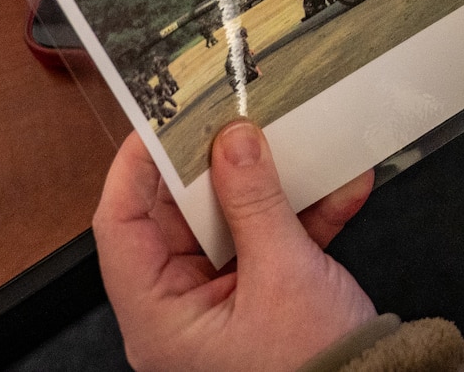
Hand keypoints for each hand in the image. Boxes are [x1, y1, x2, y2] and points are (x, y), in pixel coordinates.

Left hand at [94, 121, 377, 371]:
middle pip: (179, 217)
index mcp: (160, 317)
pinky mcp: (265, 295)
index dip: (135, 168)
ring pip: (232, 222)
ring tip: (294, 142)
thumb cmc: (313, 369)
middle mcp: (182, 309)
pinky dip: (306, 213)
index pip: (121, 226)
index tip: (161, 121)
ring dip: (272, 186)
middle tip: (234, 117)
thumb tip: (233, 140)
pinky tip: (341, 185)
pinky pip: (274, 240)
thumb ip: (256, 201)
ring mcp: (224, 301)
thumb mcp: (284, 274)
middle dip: (215, 166)